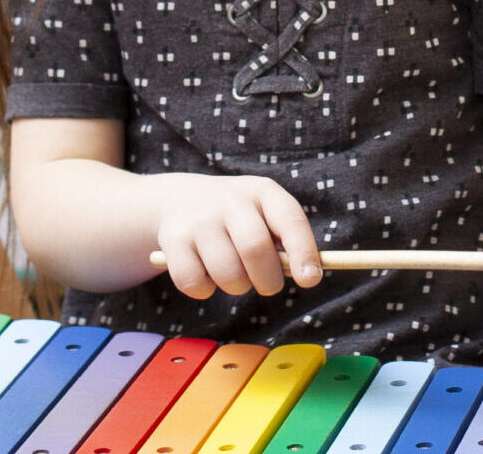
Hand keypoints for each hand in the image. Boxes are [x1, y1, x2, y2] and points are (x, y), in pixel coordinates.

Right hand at [146, 172, 320, 299]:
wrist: (180, 199)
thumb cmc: (239, 217)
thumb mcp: (265, 215)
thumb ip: (287, 241)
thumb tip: (308, 275)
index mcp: (263, 192)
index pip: (290, 220)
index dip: (303, 252)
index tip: (310, 280)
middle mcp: (230, 200)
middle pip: (255, 249)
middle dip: (268, 280)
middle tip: (268, 286)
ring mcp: (199, 219)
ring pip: (226, 273)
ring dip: (237, 287)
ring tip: (235, 276)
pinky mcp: (172, 240)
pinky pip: (194, 282)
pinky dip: (205, 290)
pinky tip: (207, 275)